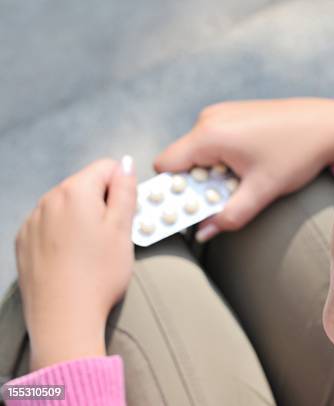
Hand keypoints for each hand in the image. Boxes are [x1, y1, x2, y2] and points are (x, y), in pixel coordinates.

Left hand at [15, 157, 136, 369]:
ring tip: (93, 252)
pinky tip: (73, 259)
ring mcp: (33, 221)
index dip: (123, 188)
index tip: (127, 214)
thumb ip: (125, 190)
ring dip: (83, 219)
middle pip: (86, 186)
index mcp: (76, 192)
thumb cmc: (99, 275)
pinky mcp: (24, 242)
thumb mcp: (123, 229)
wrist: (64, 318)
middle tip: (114, 237)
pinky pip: (50, 225)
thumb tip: (125, 164)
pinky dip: (64, 234)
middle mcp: (49, 200)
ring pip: (68, 206)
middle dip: (103, 204)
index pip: (107, 167)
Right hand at [155, 98, 333, 240]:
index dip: (171, 191)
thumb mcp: (262, 191)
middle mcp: (209, 118)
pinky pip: (213, 141)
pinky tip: (249, 166)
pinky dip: (221, 159)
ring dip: (211, 173)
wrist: (328, 124)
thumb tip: (201, 234)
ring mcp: (221, 112)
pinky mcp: (233, 113)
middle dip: (196, 185)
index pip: (165, 166)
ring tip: (242, 182)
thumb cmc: (296, 153)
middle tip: (222, 199)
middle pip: (182, 160)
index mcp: (209, 135)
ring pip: (198, 151)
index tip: (188, 208)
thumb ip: (228, 216)